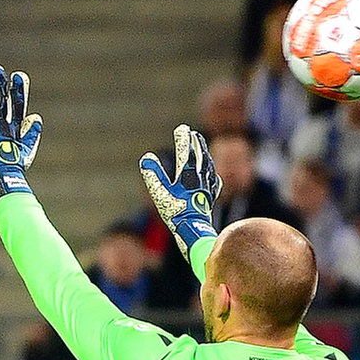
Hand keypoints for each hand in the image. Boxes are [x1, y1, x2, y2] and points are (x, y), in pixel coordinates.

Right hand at [140, 123, 221, 258]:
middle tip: (191, 133)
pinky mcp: (209, 197)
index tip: (181, 128)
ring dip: (203, 154)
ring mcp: (206, 187)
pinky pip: (212, 180)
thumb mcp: (160, 194)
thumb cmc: (176, 213)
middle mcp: (199, 179)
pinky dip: (210, 172)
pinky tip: (211, 174)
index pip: (186, 152)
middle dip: (195, 143)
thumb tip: (146, 158)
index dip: (183, 139)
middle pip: (200, 156)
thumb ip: (154, 175)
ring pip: (207, 165)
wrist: (194, 230)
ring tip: (200, 147)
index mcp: (188, 175)